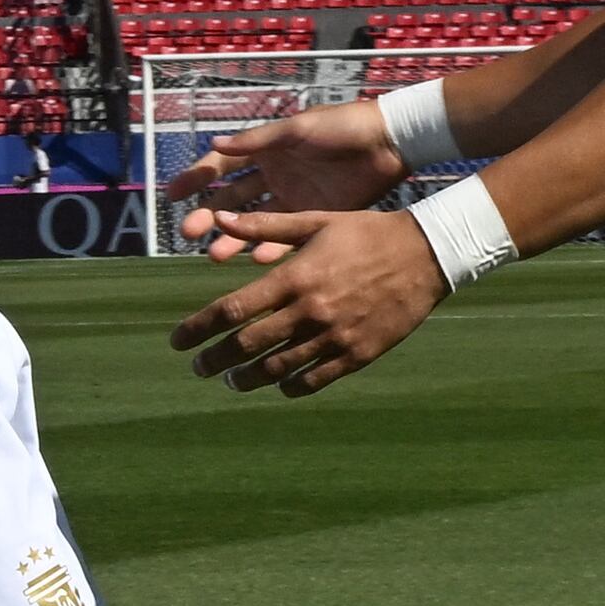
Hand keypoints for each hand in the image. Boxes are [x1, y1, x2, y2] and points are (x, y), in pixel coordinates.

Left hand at [166, 203, 448, 397]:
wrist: (427, 254)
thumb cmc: (367, 232)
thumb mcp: (316, 222)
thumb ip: (266, 226)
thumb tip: (221, 219)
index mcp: (294, 276)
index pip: (232, 310)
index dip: (198, 330)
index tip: (178, 342)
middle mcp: (310, 310)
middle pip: (246, 346)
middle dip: (214, 361)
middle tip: (199, 368)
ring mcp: (334, 336)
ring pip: (276, 369)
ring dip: (247, 378)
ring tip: (232, 380)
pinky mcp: (357, 354)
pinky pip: (314, 380)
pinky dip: (289, 386)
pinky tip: (277, 384)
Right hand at [171, 106, 405, 253]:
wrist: (389, 143)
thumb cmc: (342, 126)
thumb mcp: (297, 130)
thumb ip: (258, 141)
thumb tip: (215, 143)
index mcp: (266, 149)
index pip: (222, 165)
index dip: (197, 178)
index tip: (173, 195)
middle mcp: (274, 174)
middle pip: (232, 198)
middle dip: (209, 215)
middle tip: (189, 233)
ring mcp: (293, 197)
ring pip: (254, 222)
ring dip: (234, 238)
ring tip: (215, 256)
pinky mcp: (315, 215)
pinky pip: (286, 235)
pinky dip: (272, 248)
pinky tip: (256, 261)